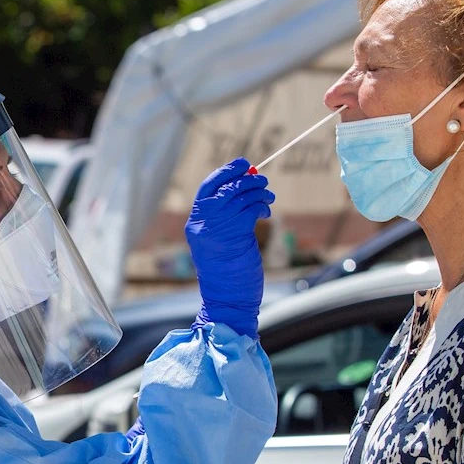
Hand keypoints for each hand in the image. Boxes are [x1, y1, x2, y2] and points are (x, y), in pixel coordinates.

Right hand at [185, 158, 273, 338]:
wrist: (227, 299)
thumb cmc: (227, 273)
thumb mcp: (219, 242)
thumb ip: (225, 217)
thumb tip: (244, 188)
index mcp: (195, 224)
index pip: (207, 187)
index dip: (225, 172)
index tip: (242, 164)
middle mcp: (202, 224)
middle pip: (225, 187)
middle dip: (247, 179)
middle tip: (262, 181)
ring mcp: (216, 229)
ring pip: (241, 196)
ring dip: (258, 192)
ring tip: (268, 197)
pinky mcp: (235, 234)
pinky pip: (250, 208)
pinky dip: (261, 205)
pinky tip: (266, 212)